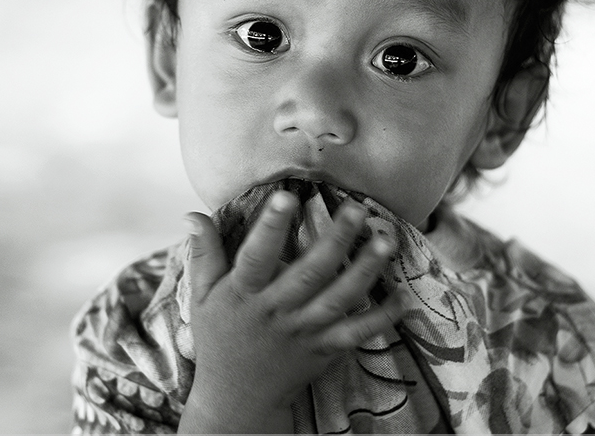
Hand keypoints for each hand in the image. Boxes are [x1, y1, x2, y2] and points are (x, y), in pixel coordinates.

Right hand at [177, 190, 405, 433]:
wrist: (237, 397)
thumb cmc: (219, 338)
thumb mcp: (202, 296)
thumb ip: (203, 254)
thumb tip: (192, 214)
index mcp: (244, 294)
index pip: (256, 256)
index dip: (270, 226)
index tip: (286, 196)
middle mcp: (277, 312)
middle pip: (310, 273)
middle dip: (335, 240)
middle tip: (357, 209)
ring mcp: (304, 331)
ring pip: (339, 298)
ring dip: (365, 270)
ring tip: (386, 240)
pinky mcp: (325, 348)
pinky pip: (358, 333)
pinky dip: (382, 317)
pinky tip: (402, 296)